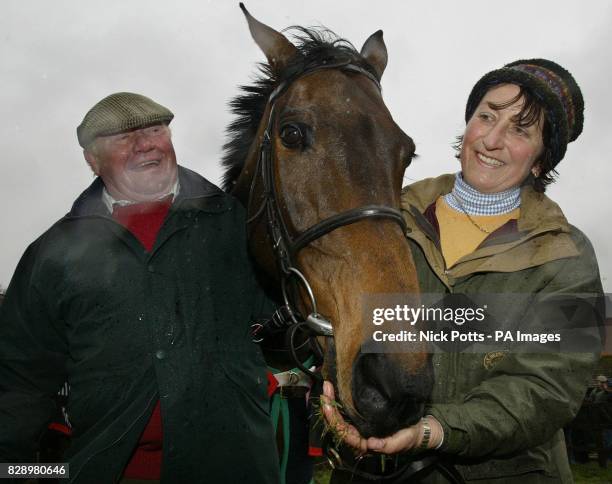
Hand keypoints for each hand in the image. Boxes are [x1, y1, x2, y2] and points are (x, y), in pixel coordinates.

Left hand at [321, 380, 443, 453]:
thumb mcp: (403, 440)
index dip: (334, 420)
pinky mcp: (363, 416)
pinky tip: (336, 389)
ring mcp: (360, 425)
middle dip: (328, 407)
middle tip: (325, 388)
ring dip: (332, 401)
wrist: (420, 428)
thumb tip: (371, 443)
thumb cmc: (411, 436)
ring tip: (327, 386)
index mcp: (366, 443)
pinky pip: (346, 410)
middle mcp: (360, 435)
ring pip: (340, 416)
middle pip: (338, 424)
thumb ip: (388, 445)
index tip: (328, 404)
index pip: (344, 434)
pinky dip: (339, 399)